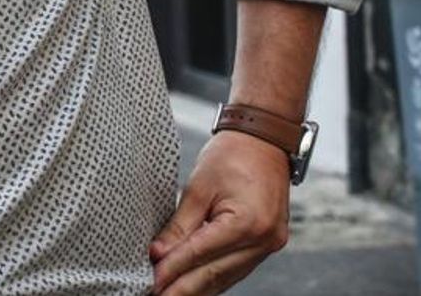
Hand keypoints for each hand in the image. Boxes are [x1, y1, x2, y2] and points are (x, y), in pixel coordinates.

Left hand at [149, 131, 291, 294]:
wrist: (264, 141)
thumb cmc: (233, 156)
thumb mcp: (199, 187)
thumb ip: (180, 225)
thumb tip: (159, 254)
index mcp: (248, 222)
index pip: (201, 254)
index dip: (173, 270)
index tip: (151, 282)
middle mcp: (264, 239)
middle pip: (215, 273)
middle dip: (182, 288)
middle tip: (155, 295)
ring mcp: (269, 244)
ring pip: (226, 277)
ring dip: (196, 289)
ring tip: (169, 294)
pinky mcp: (267, 244)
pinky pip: (236, 269)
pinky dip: (213, 279)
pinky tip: (192, 286)